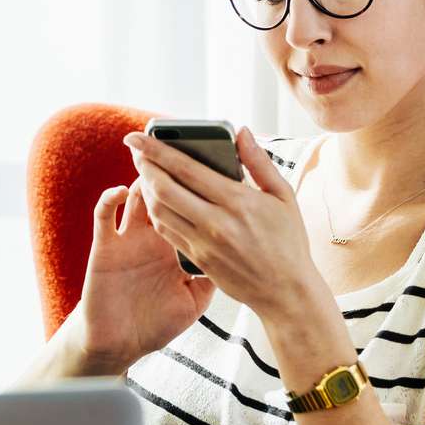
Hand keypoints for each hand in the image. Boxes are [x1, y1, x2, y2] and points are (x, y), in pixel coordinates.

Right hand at [68, 159, 222, 370]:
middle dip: (169, 167)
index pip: (190, 203)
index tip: (214, 157)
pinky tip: (124, 190)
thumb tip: (235, 251)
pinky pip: (104, 217)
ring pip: (135, 196)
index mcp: (177, 243)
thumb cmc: (157, 323)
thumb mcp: (194, 301)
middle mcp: (151, 236)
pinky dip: (111, 199)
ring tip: (154, 157)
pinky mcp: (103, 248)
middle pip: (163, 191)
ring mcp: (126, 239)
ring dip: (143, 174)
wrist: (121, 345)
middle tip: (181, 142)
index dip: (198, 182)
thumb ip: (212, 274)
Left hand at [124, 126, 320, 319]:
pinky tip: (156, 200)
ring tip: (144, 172)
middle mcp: (216, 222)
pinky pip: (167, 232)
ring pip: (159, 211)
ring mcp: (204, 244)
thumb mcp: (283, 196)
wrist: (285, 291)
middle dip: (144, 165)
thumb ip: (260, 162)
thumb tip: (243, 132)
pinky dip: (156, 212)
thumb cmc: (288, 241)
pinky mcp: (198, 259)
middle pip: (164, 189)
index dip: (156, 150)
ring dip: (145, 189)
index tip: (137, 137)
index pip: (186, 169)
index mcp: (237, 201)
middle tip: (135, 151)